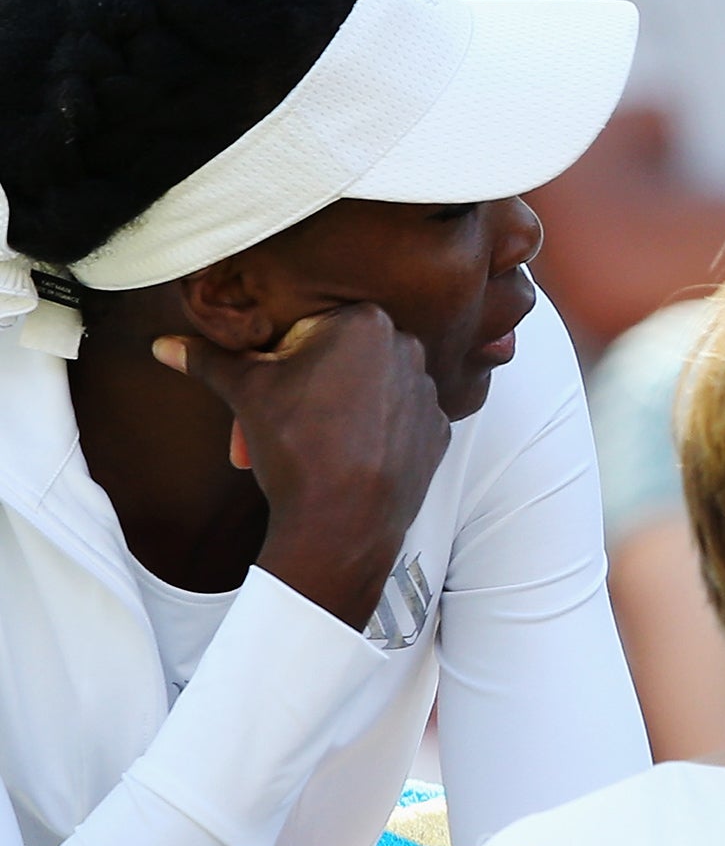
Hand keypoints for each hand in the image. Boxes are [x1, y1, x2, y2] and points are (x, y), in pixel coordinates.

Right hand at [153, 305, 451, 629]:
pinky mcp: (438, 428)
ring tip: (309, 446)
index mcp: (365, 322)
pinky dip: (373, 433)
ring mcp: (428, 390)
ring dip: (338, 409)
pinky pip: (397, 420)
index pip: (308, 330)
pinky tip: (348, 457)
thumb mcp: (247, 393)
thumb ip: (211, 360)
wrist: (341, 523)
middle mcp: (408, 346)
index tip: (268, 394)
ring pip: (369, 389)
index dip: (278, 363)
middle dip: (304, 390)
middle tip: (278, 426)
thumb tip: (165, 345)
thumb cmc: (296, 449)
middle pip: (340, 360)